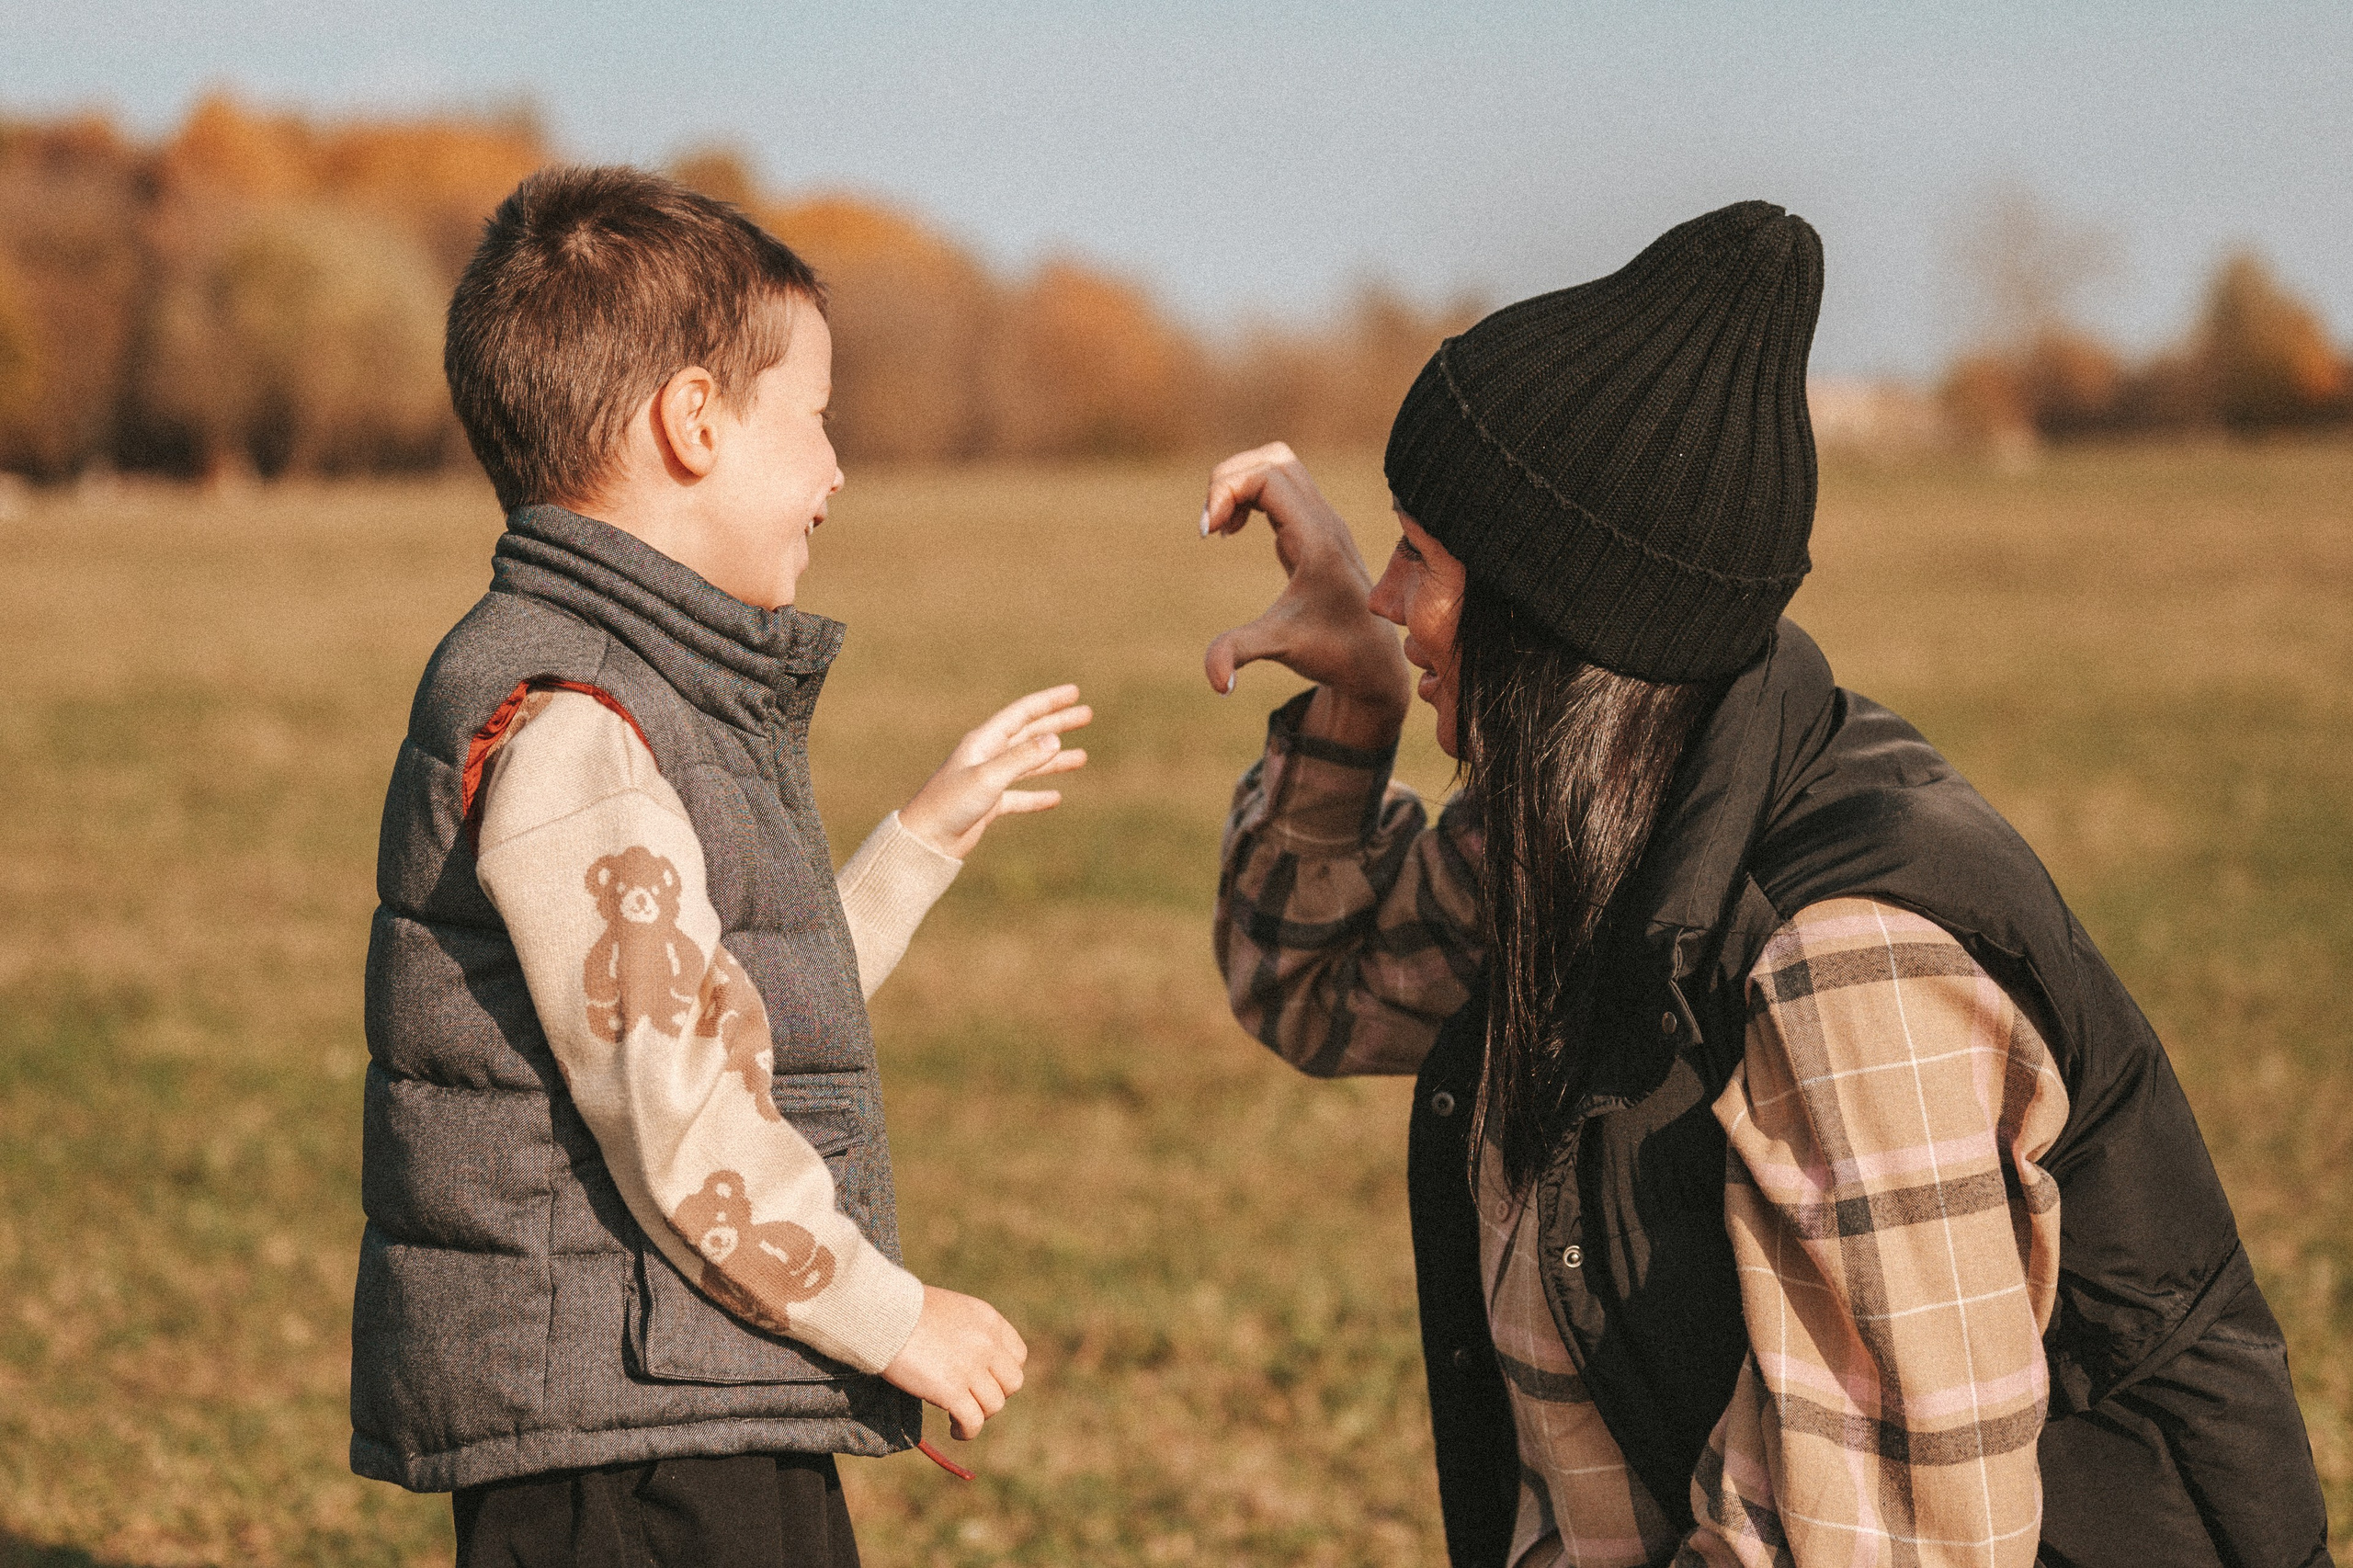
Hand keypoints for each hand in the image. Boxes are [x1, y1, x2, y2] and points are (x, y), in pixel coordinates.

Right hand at [881, 1285, 1027, 1439]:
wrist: (880, 1314)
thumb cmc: (903, 1309)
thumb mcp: (948, 1310)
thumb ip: (965, 1331)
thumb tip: (963, 1357)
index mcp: (988, 1319)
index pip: (1017, 1355)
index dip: (1003, 1373)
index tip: (986, 1381)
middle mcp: (987, 1343)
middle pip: (1012, 1383)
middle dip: (994, 1395)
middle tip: (972, 1399)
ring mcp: (972, 1367)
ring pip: (994, 1405)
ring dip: (978, 1415)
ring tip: (958, 1418)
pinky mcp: (952, 1390)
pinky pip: (973, 1421)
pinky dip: (966, 1431)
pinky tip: (955, 1430)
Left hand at [898, 685, 1090, 859]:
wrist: (926, 840)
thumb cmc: (950, 804)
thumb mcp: (988, 778)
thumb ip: (1022, 758)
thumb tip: (1055, 739)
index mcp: (984, 742)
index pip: (1023, 714)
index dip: (1049, 702)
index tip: (1074, 692)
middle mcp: (987, 756)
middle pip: (1029, 734)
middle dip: (1058, 724)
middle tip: (1086, 715)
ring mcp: (989, 780)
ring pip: (1029, 764)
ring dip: (1055, 760)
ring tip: (1083, 757)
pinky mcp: (989, 804)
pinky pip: (1020, 796)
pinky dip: (1037, 795)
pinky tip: (1056, 798)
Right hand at [1200, 443, 1411, 721]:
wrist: (1372, 657)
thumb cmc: (1331, 651)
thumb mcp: (1282, 648)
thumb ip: (1242, 654)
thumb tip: (1217, 683)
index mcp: (1316, 539)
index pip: (1267, 476)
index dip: (1225, 492)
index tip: (1208, 534)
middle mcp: (1323, 519)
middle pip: (1271, 458)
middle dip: (1227, 482)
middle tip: (1211, 527)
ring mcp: (1321, 519)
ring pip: (1277, 464)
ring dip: (1239, 484)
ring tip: (1221, 527)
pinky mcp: (1314, 527)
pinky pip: (1278, 483)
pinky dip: (1248, 493)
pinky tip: (1234, 529)